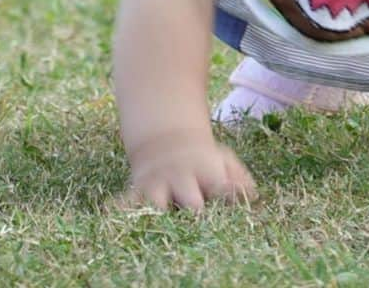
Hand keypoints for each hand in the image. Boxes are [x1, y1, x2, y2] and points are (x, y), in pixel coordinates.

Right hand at [120, 129, 257, 210]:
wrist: (168, 141)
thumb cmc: (203, 161)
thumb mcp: (224, 161)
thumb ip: (240, 179)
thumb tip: (254, 197)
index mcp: (207, 172)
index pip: (221, 184)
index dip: (227, 192)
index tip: (229, 197)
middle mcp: (182, 180)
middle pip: (190, 199)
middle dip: (194, 208)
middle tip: (197, 220)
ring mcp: (158, 186)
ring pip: (155, 203)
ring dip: (157, 214)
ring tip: (158, 227)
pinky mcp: (136, 193)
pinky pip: (123, 205)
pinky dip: (118, 212)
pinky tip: (113, 221)